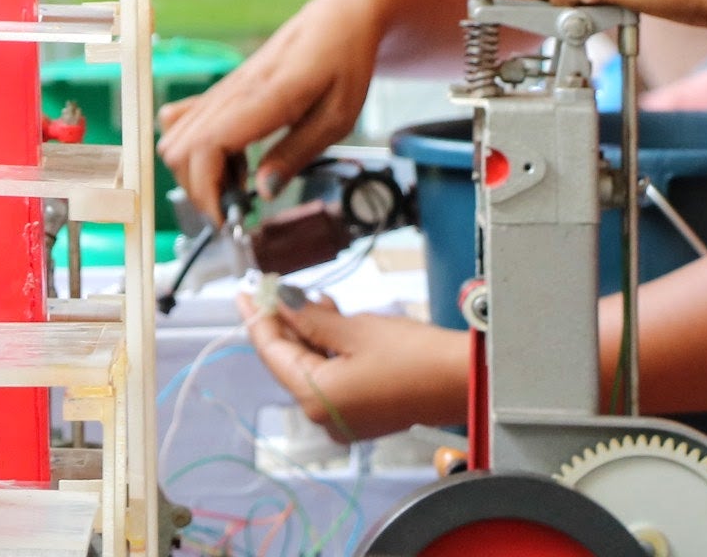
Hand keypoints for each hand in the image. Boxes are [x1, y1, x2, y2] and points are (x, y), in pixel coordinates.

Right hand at [156, 0, 383, 221]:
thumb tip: (262, 191)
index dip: (207, 191)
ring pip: (174, 138)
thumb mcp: (339, 117)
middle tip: (237, 207)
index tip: (229, 219)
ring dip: (196, 173)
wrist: (336, 21)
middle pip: (179, 149)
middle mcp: (232, 91)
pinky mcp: (220, 91)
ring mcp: (222, 89)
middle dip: (199, 190)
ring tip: (238, 183)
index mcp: (265, 96)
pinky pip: (184, 123)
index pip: (206, 146)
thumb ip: (297, 153)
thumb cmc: (344, 65)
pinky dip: (196, 151)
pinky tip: (231, 159)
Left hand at [240, 292, 465, 439]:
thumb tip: (280, 303)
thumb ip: (310, 318)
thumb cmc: (411, 354)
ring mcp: (343, 419)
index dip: (257, 318)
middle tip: (276, 288)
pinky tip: (331, 320)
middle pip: (290, 362)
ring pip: (311, 368)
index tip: (244, 291)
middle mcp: (323, 417)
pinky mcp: (362, 413)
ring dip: (308, 333)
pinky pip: (331, 377)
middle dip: (284, 324)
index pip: (272, 353)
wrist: (462, 381)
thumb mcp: (354, 330)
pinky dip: (328, 350)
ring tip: (312, 298)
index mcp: (315, 398)